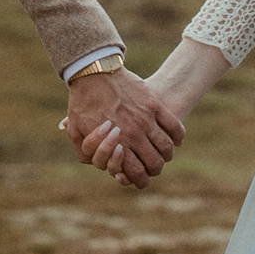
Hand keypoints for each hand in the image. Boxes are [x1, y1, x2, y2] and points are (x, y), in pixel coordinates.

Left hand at [61, 65, 183, 186]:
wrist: (93, 72)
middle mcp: (134, 134)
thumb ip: (86, 152)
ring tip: (162, 153)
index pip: (136, 173)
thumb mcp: (76, 132)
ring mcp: (146, 119)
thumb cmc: (82, 103)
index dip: (140, 181)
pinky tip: (175, 140)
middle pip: (155, 164)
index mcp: (116, 144)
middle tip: (151, 166)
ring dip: (166, 154)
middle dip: (154, 170)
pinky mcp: (153, 104)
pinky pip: (174, 126)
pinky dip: (178, 137)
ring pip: (166, 148)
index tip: (140, 178)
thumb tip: (100, 165)